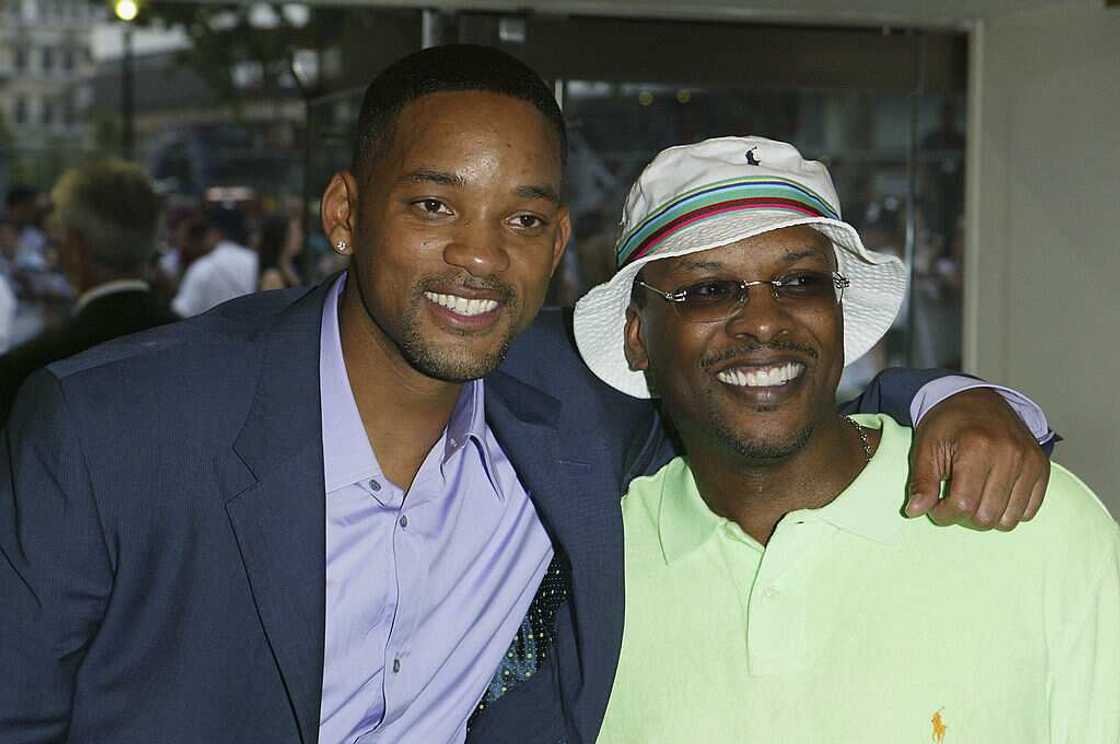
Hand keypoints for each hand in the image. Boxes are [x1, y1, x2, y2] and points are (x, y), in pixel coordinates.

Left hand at [906, 388, 1049, 529]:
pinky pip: (1029, 511)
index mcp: (976, 448)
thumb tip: (914, 511)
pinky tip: (992, 494)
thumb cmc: (948, 424)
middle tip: (953, 499)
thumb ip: (922, 482)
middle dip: (963, 517)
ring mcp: (1029, 462)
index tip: (936, 506)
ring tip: (973, 495)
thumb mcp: (925, 449)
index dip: (943, 514)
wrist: (977, 400)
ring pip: (1009, 520)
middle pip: (987, 517)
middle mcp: (1009, 455)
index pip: (963, 505)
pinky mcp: (1041, 468)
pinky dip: (1009, 511)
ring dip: (986, 516)